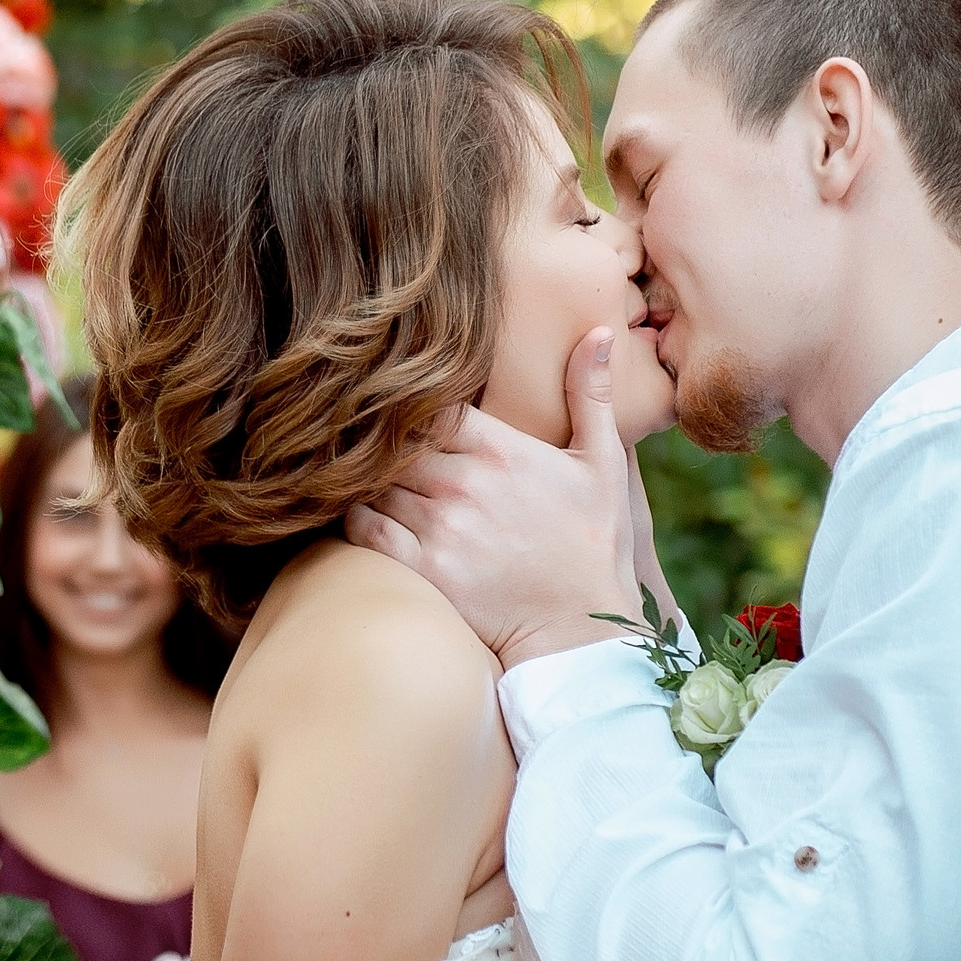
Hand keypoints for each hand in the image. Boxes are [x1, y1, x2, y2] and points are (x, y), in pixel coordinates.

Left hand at [346, 327, 641, 669]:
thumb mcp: (603, 464)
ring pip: (375, 481)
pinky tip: (369, 513)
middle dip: (387, 442)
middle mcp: (466, 485)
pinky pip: (363, 527)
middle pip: (395, 442)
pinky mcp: (423, 570)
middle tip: (377, 442)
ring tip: (369, 477)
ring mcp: (441, 529)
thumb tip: (598, 332)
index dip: (414, 405)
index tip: (408, 409)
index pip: (431, 406)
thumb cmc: (594, 544)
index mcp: (503, 452)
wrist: (581, 628)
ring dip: (370, 478)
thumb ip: (590, 394)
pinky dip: (357, 516)